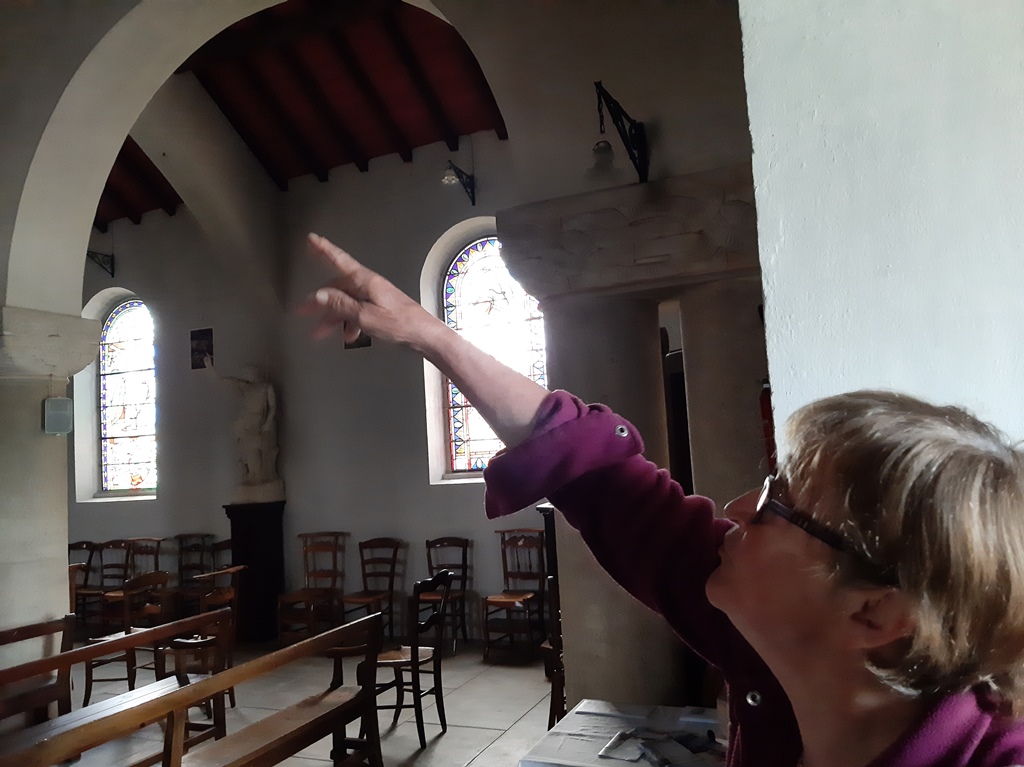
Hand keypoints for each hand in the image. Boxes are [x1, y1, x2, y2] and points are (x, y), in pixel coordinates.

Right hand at [298, 233, 438, 346]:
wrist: (424, 336)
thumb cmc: (401, 324)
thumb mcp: (365, 316)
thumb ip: (341, 305)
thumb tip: (319, 294)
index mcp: (366, 281)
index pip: (340, 261)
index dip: (324, 250)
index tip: (312, 239)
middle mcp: (369, 286)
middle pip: (338, 288)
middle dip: (320, 301)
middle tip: (303, 311)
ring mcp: (375, 298)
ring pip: (346, 303)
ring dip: (333, 317)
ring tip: (319, 333)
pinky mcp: (381, 310)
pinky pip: (358, 312)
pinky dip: (350, 323)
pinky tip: (348, 336)